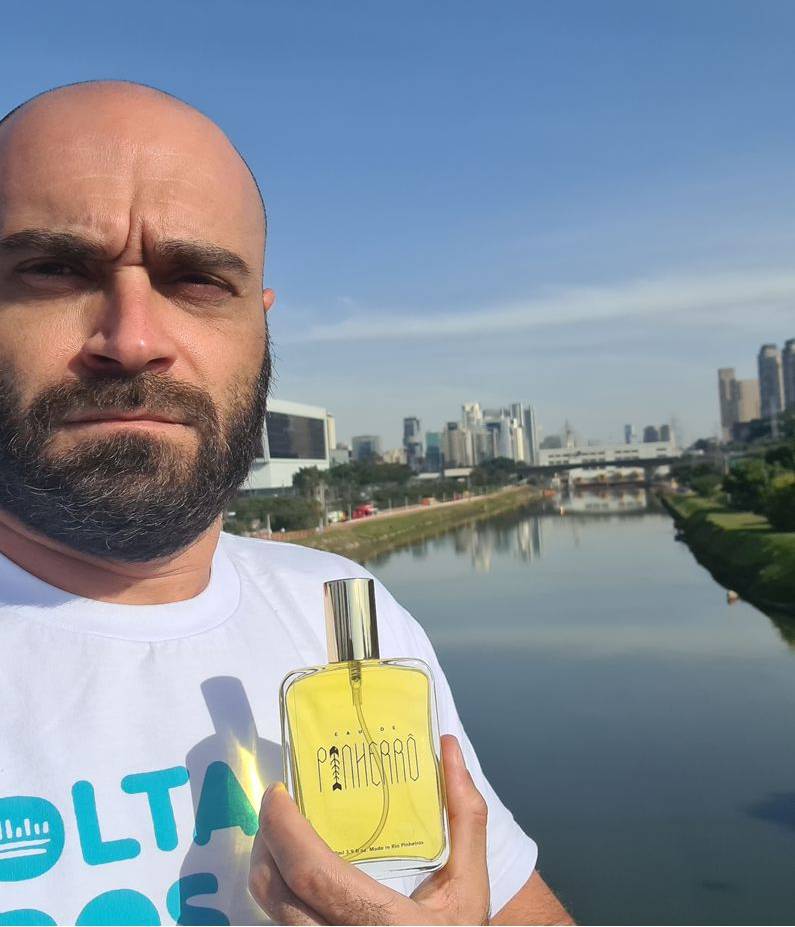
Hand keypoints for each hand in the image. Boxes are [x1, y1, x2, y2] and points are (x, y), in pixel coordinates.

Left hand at [249, 734, 490, 924]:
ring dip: (270, 867)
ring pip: (272, 911)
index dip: (285, 831)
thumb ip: (465, 818)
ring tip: (286, 832)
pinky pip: (284, 921)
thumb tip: (449, 747)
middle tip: (277, 805)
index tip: (279, 794)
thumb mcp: (469, 885)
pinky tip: (298, 869)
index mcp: (381, 921)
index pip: (313, 875)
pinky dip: (282, 891)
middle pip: (275, 893)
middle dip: (266, 842)